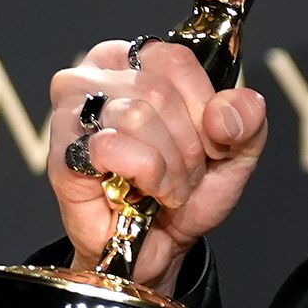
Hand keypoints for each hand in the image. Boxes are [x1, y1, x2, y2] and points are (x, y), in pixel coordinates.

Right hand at [45, 39, 268, 293]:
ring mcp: (70, 113)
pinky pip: (112, 147)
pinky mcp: (61, 152)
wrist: (159, 247)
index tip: (207, 141)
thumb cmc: (187, 191)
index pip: (175, 61)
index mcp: (134, 60)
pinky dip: (143, 175)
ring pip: (137, 117)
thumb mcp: (236, 150)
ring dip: (168, 166)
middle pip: (158, 91)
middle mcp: (94, 77)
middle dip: (187, 146)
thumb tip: (225, 113)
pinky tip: (138, 192)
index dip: (203, 107)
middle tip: (181, 173)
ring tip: (161, 185)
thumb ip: (246, 118)